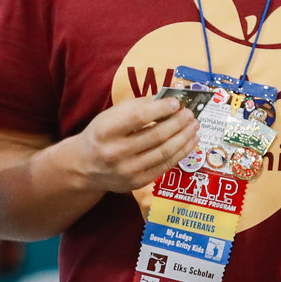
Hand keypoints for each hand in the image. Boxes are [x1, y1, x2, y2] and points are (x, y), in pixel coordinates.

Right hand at [69, 96, 198, 193]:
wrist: (86, 166)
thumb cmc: (102, 134)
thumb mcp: (111, 115)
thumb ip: (138, 106)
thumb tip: (169, 99)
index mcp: (106, 131)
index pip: (138, 118)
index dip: (161, 109)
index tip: (176, 102)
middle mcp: (115, 153)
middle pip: (156, 136)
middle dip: (178, 123)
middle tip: (190, 114)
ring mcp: (127, 171)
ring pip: (164, 152)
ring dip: (184, 137)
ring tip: (194, 125)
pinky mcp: (138, 182)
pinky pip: (166, 166)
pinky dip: (181, 152)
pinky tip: (190, 141)